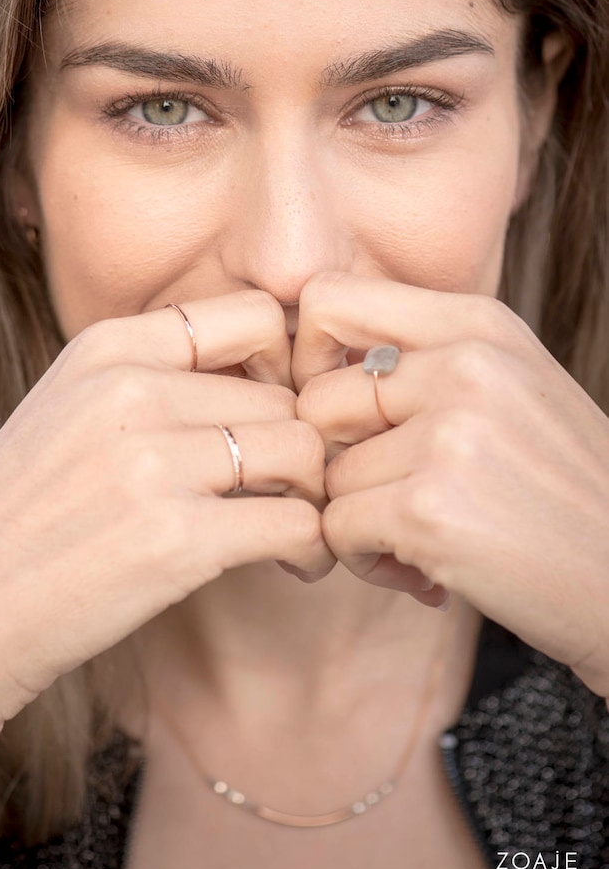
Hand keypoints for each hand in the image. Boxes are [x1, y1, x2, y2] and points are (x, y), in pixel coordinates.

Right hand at [0, 290, 334, 731]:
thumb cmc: (24, 517)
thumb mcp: (71, 409)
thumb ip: (155, 378)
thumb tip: (271, 377)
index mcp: (108, 346)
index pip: (255, 316)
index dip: (284, 369)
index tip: (270, 419)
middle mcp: (131, 389)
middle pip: (286, 397)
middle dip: (299, 450)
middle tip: (291, 496)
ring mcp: (152, 462)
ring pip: (303, 451)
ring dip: (314, 496)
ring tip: (295, 532)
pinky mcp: (176, 538)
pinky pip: (298, 522)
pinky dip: (312, 547)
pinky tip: (296, 567)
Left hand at [291, 271, 608, 698]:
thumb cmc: (562, 491)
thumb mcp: (512, 387)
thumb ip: (423, 358)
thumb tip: (306, 358)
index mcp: (479, 324)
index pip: (327, 296)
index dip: (308, 355)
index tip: (337, 408)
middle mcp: (464, 366)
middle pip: (315, 397)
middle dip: (334, 458)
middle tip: (383, 495)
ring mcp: (448, 436)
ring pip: (325, 473)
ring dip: (355, 518)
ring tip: (414, 538)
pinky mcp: (430, 509)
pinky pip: (336, 527)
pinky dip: (365, 558)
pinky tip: (422, 571)